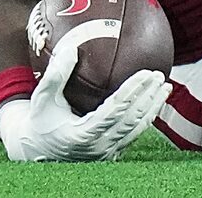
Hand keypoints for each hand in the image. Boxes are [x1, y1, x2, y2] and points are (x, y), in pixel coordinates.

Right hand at [0, 37, 168, 162]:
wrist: (37, 149)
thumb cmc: (41, 120)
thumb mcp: (42, 99)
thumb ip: (56, 75)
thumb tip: (71, 47)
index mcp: (81, 135)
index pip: (114, 111)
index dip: (132, 92)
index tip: (146, 72)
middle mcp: (97, 147)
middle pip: (130, 120)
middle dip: (148, 96)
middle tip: (159, 74)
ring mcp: (105, 153)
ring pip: (136, 130)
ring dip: (153, 107)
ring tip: (164, 85)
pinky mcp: (110, 153)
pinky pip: (133, 135)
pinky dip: (147, 118)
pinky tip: (155, 101)